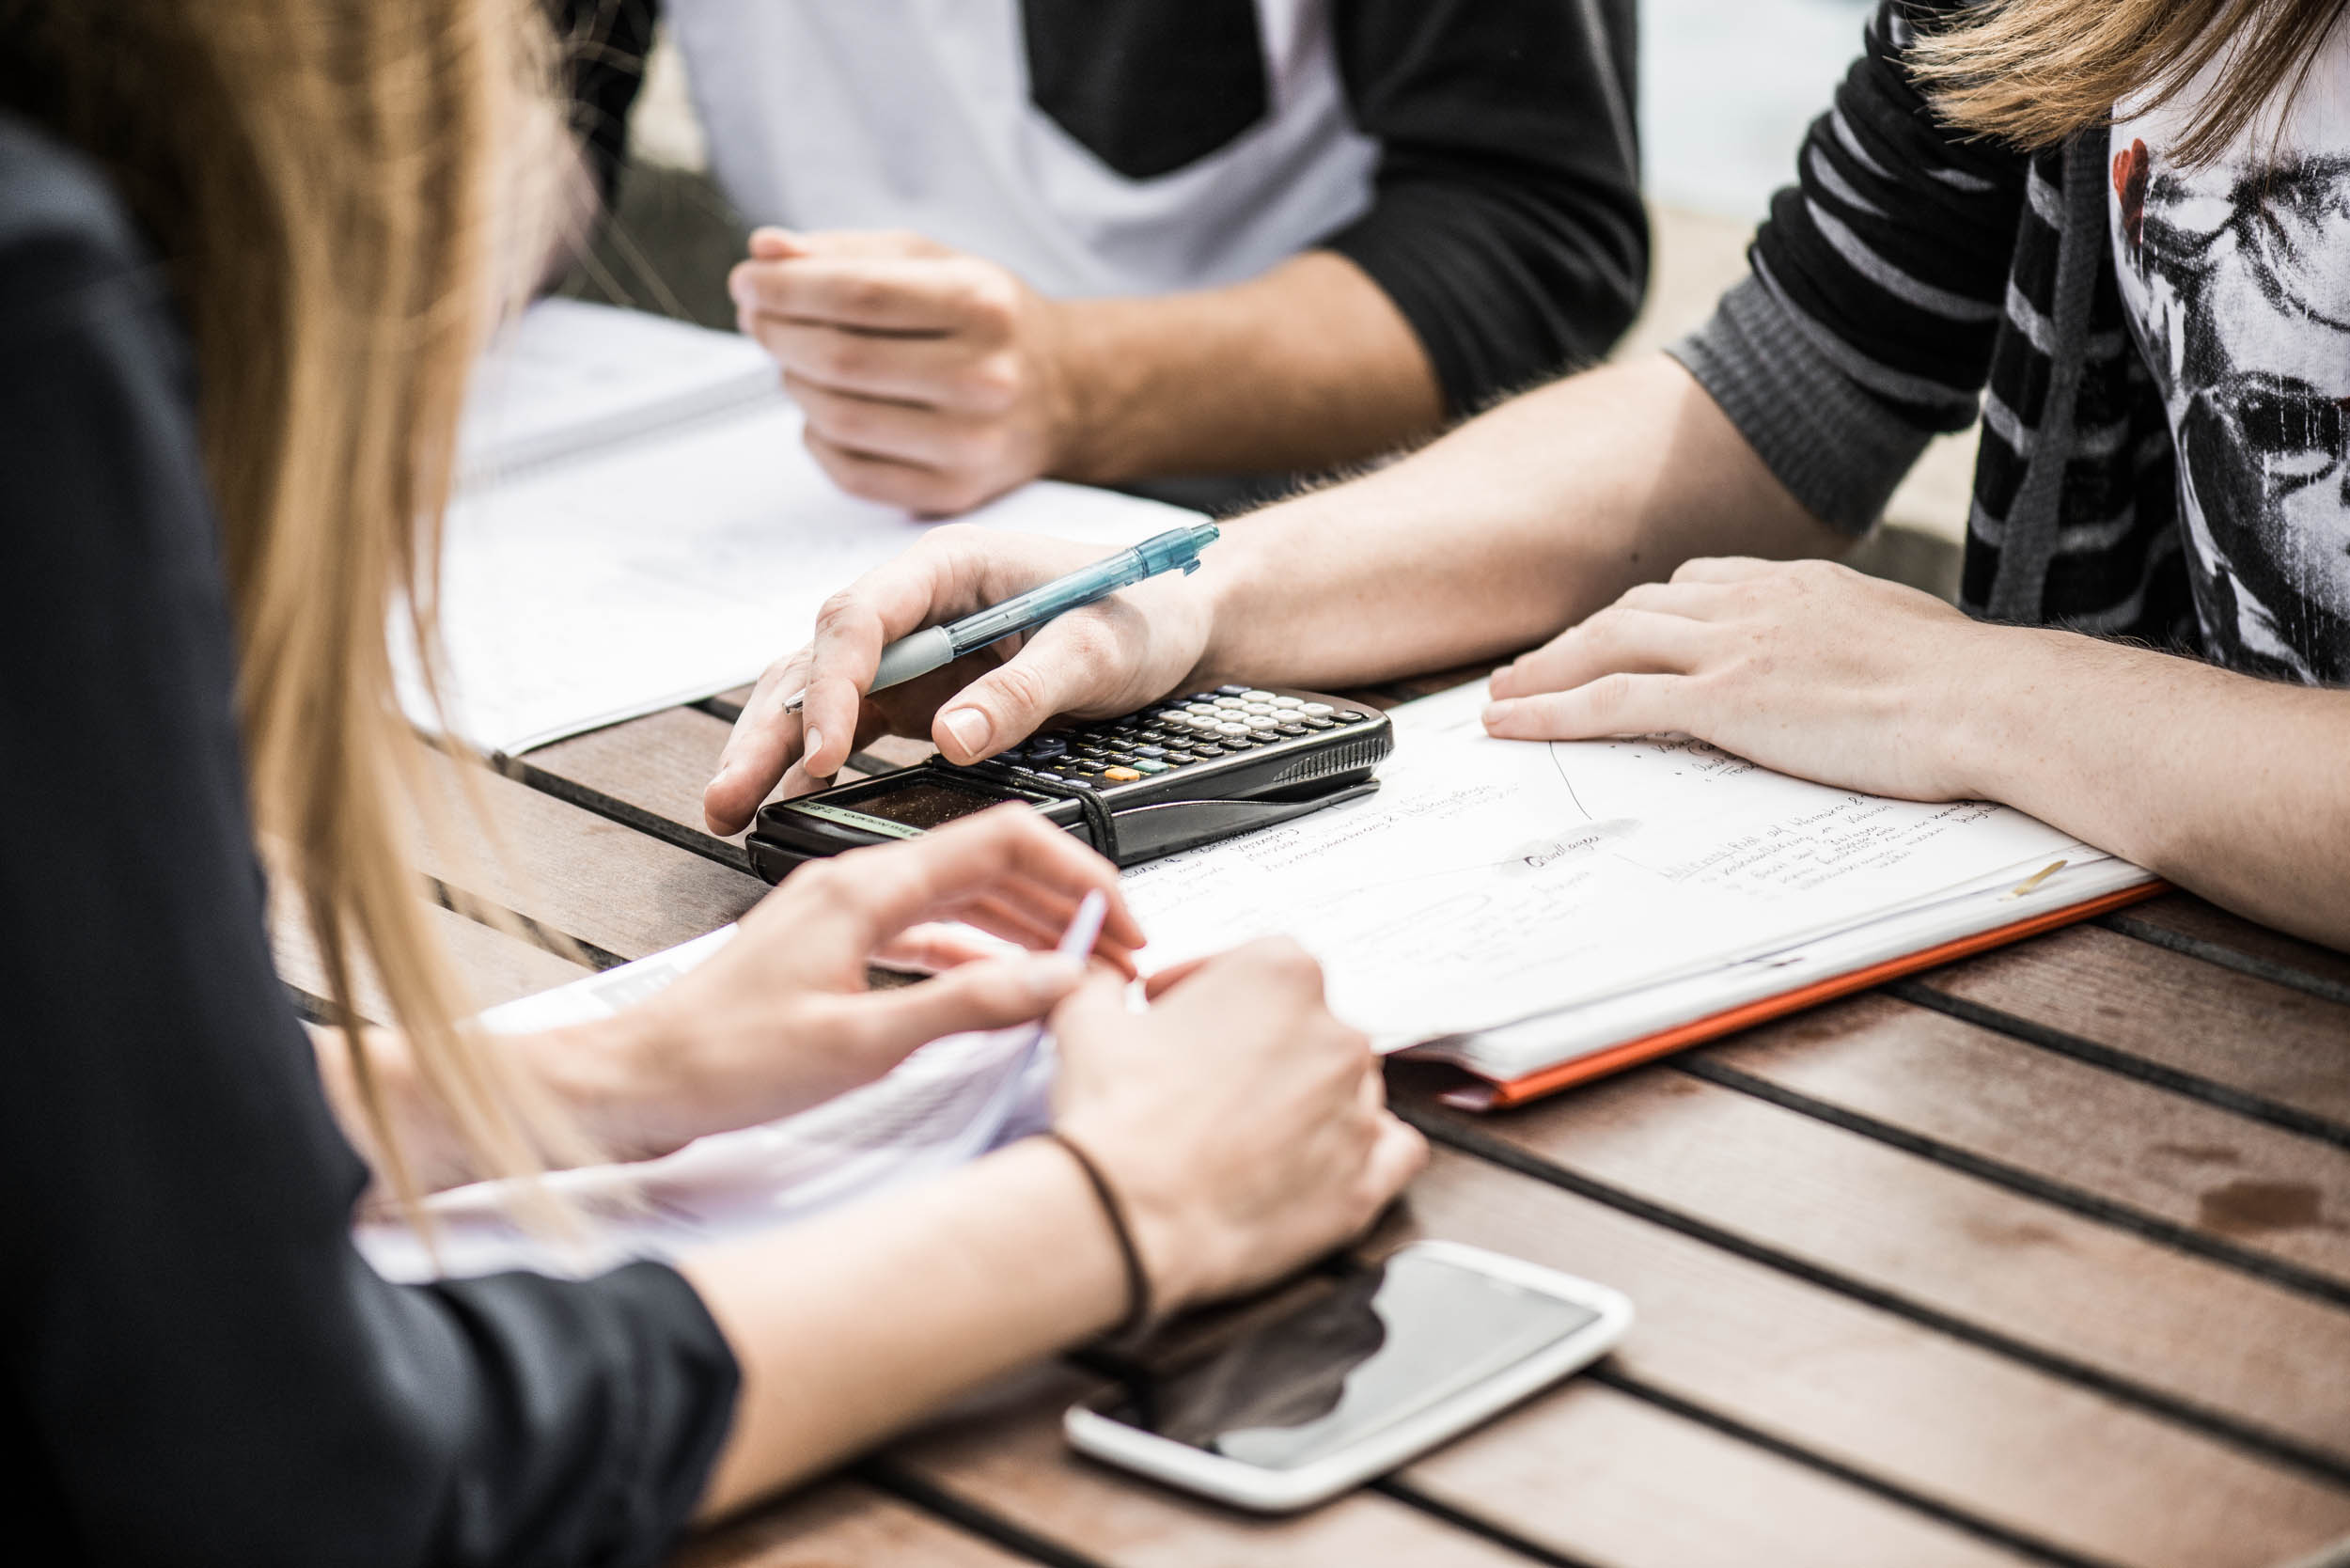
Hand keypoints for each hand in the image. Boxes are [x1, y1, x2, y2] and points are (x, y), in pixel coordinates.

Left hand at [593, 807, 1143, 1159]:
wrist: (634, 1082)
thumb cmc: (721, 1063)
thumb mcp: (860, 1044)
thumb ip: (965, 1005)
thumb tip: (1053, 979)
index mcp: (866, 887)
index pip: (1003, 840)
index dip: (1078, 874)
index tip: (1121, 922)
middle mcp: (857, 884)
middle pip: (990, 863)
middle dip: (1065, 903)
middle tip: (1118, 957)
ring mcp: (844, 913)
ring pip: (962, 896)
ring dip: (1027, 926)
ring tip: (1076, 970)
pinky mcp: (834, 948)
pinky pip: (927, 929)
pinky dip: (979, 949)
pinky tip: (1001, 982)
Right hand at [703, 524, 1215, 833]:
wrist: (1174, 622)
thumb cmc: (1142, 614)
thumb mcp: (1097, 650)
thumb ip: (1026, 690)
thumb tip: (952, 739)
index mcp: (947, 567)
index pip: (860, 620)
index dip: (834, 688)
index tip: (825, 756)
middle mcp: (913, 604)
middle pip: (817, 658)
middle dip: (769, 728)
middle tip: (728, 795)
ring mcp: (909, 651)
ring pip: (817, 694)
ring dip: (772, 750)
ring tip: (729, 813)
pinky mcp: (918, 693)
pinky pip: (851, 726)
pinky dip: (813, 765)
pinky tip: (784, 807)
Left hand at [730, 227, 1079, 515]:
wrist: (1064, 392)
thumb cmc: (985, 319)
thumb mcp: (931, 263)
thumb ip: (846, 253)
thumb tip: (764, 251)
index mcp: (981, 305)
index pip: (856, 294)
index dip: (784, 287)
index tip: (747, 280)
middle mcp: (984, 378)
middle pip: (840, 358)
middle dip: (777, 333)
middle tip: (757, 318)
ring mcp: (971, 445)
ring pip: (837, 418)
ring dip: (793, 383)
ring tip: (793, 359)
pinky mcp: (952, 493)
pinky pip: (850, 472)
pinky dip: (816, 438)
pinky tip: (822, 410)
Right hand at [1051, 939, 1426, 1315]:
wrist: (1125, 1216)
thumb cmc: (1116, 1118)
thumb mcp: (1086, 1019)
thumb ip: (1102, 984)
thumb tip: (1100, 980)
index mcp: (1280, 974)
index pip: (1259, 966)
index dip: (1209, 991)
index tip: (1180, 1014)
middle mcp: (1335, 1033)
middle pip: (1308, 1027)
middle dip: (1260, 1048)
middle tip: (1208, 1079)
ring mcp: (1359, 1109)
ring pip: (1347, 1088)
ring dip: (1305, 1100)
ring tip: (1246, 1130)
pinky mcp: (1366, 1180)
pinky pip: (1392, 1151)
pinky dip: (1363, 1151)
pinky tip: (1318, 1159)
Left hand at [1481, 557, 1992, 799]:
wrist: (1991, 700)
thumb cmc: (1972, 689)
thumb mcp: (1908, 643)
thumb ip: (1861, 644)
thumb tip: (1865, 669)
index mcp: (1800, 584)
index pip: (1697, 583)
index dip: (1645, 612)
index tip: (1615, 631)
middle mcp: (1755, 601)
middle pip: (1639, 607)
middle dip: (1579, 636)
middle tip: (1533, 665)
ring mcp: (1735, 646)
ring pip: (1610, 643)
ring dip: (1547, 670)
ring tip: (1502, 696)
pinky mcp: (1725, 698)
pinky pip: (1614, 699)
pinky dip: (1553, 709)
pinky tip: (1512, 724)